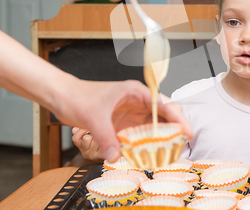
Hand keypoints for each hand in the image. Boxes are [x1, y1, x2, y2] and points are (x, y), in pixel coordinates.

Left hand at [53, 78, 191, 161]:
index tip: (187, 133)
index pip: (164, 104)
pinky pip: (140, 134)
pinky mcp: (124, 123)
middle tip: (180, 145)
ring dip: (161, 138)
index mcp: (136, 92)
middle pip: (164, 115)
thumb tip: (116, 156)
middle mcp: (138, 102)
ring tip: (169, 152)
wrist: (63, 97)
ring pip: (154, 126)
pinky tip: (148, 153)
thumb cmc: (79, 96)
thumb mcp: (94, 117)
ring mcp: (132, 113)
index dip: (178, 119)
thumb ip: (106, 137)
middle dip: (174, 129)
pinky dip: (146, 144)